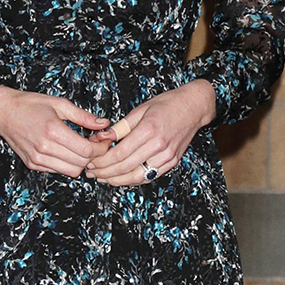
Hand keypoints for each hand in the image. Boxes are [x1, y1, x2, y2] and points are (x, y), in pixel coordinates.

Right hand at [0, 86, 110, 176]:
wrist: (3, 113)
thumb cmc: (30, 104)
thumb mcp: (59, 104)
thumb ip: (83, 116)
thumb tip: (104, 124)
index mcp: (53, 130)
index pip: (86, 150)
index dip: (100, 148)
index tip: (103, 141)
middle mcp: (45, 148)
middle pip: (81, 164)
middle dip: (94, 156)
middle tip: (95, 144)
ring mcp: (38, 158)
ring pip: (71, 171)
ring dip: (81, 163)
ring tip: (81, 148)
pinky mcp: (33, 164)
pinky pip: (58, 171)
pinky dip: (67, 164)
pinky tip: (66, 151)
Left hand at [85, 79, 216, 186]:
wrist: (194, 107)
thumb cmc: (167, 104)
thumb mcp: (141, 109)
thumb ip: (120, 127)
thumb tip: (100, 138)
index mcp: (149, 130)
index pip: (119, 153)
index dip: (102, 161)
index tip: (90, 162)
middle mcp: (159, 146)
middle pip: (125, 167)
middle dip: (105, 172)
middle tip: (91, 173)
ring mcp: (167, 156)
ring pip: (137, 176)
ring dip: (117, 180)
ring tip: (103, 179)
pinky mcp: (172, 162)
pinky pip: (149, 176)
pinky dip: (133, 180)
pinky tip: (121, 178)